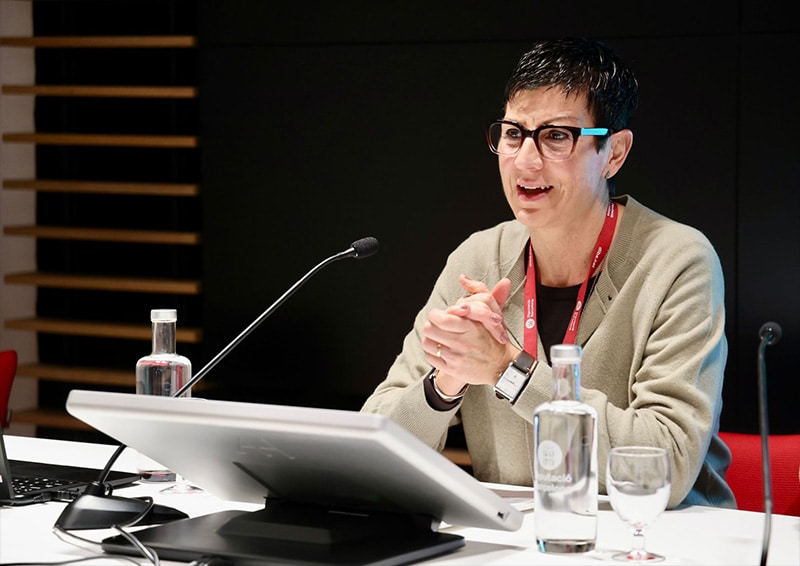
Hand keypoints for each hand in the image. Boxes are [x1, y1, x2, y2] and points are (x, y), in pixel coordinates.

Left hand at [421, 275, 514, 391]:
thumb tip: (463, 276)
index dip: (436, 315)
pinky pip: (431, 358)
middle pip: (429, 329)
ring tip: (439, 338)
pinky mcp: (453, 369)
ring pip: (427, 343)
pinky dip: (433, 353)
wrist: (502, 366)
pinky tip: (442, 350)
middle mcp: (461, 342)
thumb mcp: (492, 313)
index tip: (440, 316)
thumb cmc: (495, 338)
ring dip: (431, 339)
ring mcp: (456, 357)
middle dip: (431, 326)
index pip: (439, 318)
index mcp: (469, 327)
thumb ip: (479, 292)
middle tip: (437, 327)